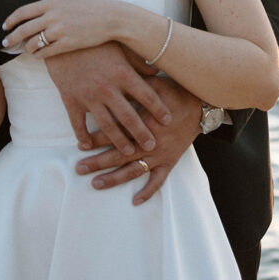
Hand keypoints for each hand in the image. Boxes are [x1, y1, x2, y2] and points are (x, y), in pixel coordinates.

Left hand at [1, 0, 112, 54]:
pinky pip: (46, 52)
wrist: (111, 18)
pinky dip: (39, 55)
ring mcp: (60, 31)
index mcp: (52, 3)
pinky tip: (39, 54)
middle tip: (6, 43)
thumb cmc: (92, 3)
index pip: (23, 12)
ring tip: (26, 49)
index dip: (11, 20)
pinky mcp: (67, 44)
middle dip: (12, 38)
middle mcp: (53, 17)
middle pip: (24, 30)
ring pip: (34, 43)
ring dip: (26, 48)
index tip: (5, 26)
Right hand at [44, 43, 171, 154]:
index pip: (147, 96)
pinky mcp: (70, 99)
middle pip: (130, 117)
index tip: (168, 121)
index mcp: (122, 73)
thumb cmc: (94, 40)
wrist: (60, 37)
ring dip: (119, 141)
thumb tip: (157, 71)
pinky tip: (87, 146)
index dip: (159, 110)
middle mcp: (107, 88)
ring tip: (129, 152)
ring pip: (107, 126)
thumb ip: (138, 61)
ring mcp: (88, 96)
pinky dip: (83, 136)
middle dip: (143, 134)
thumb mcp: (119, 47)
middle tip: (152, 145)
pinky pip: (77, 124)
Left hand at [75, 78, 202, 204]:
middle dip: (97, 162)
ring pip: (134, 170)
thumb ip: (132, 86)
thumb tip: (111, 77)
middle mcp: (150, 141)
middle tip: (79, 168)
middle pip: (119, 154)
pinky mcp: (170, 161)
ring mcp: (160, 154)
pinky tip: (135, 201)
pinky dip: (148, 191)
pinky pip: (158, 180)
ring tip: (96, 184)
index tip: (80, 144)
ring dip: (114, 179)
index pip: (116, 132)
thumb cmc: (173, 91)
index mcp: (144, 122)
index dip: (97, 138)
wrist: (200, 105)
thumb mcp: (152, 84)